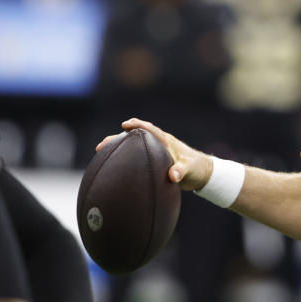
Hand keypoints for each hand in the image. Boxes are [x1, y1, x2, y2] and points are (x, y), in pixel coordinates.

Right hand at [97, 118, 211, 190]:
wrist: (201, 174)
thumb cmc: (196, 169)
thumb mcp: (190, 170)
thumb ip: (181, 172)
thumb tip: (172, 176)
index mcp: (166, 141)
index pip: (150, 130)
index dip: (137, 125)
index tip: (124, 125)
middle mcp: (158, 144)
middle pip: (135, 138)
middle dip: (118, 138)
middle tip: (102, 145)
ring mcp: (154, 152)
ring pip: (132, 147)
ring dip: (117, 148)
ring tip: (100, 153)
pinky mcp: (152, 160)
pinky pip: (135, 157)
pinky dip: (124, 159)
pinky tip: (111, 167)